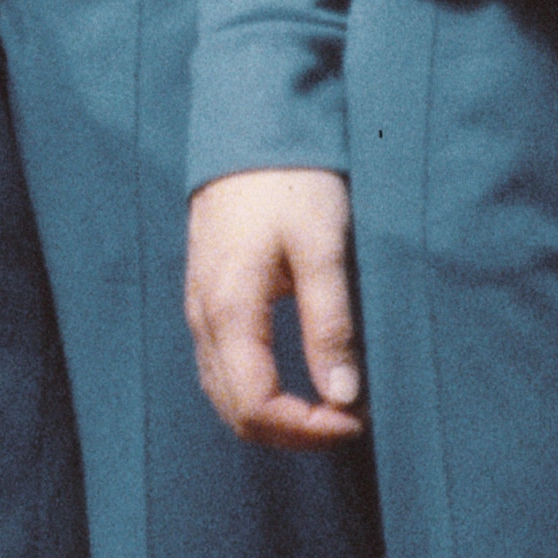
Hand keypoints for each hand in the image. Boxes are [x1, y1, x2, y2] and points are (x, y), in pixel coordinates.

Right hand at [186, 165, 366, 444]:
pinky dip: (258, 391)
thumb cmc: (291, 181)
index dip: (308, 430)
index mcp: (230, 310)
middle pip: (235, 412)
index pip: (257, 405)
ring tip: (332, 408)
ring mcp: (200, 308)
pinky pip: (222, 368)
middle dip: (293, 433)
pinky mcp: (207, 296)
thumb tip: (343, 396)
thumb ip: (330, 322)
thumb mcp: (323, 246)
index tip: (357, 421)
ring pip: (224, 394)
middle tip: (351, 422)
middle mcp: (204, 318)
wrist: (249, 124)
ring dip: (276, 417)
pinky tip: (299, 381)